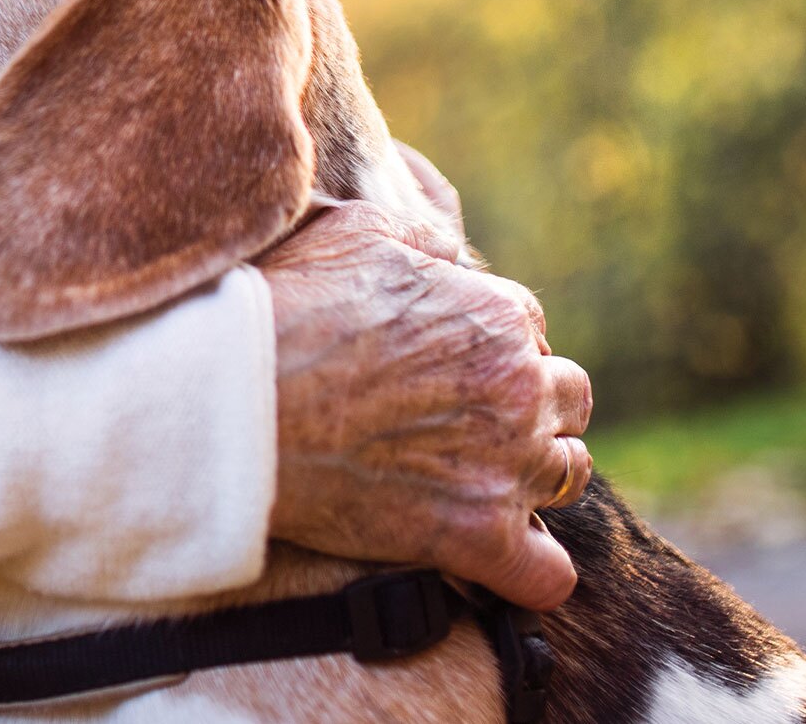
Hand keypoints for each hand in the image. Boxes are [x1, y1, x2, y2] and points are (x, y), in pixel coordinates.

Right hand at [261, 200, 592, 611]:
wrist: (236, 403)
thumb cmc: (287, 309)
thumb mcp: (358, 232)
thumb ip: (423, 235)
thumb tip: (448, 249)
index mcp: (496, 316)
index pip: (528, 329)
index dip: (488, 343)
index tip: (444, 362)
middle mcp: (519, 390)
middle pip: (568, 398)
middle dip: (531, 404)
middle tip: (467, 418)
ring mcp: (505, 468)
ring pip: (569, 476)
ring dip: (536, 475)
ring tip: (481, 478)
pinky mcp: (477, 538)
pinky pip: (547, 574)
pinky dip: (532, 568)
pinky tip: (498, 556)